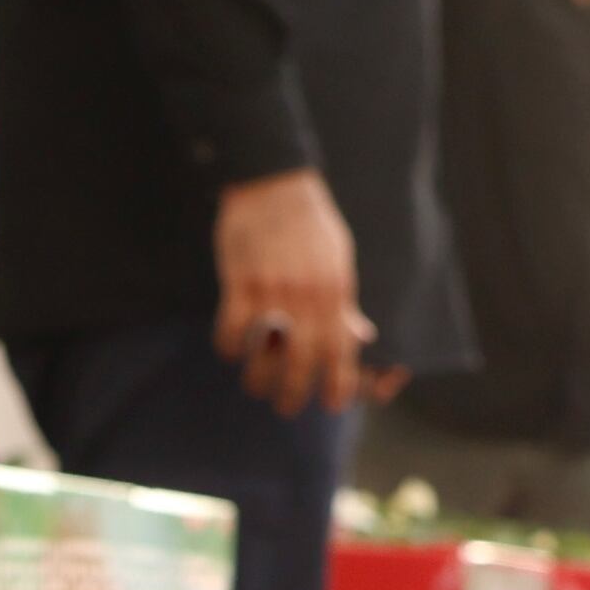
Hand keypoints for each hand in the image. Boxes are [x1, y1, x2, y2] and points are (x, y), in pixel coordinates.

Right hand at [212, 170, 368, 417]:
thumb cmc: (309, 223)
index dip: (338, 382)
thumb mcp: (338, 259)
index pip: (340, 349)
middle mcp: (307, 294)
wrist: (273, 182)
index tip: (332, 405)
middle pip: (302, 360)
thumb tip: (361, 337)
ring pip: (264, 352)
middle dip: (294, 393)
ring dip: (257, 377)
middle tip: (285, 407)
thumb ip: (345, 302)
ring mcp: (272, 289)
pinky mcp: (240, 281)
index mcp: (335, 290)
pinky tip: (229, 349)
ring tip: (255, 386)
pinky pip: (232, 329)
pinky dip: (228, 346)